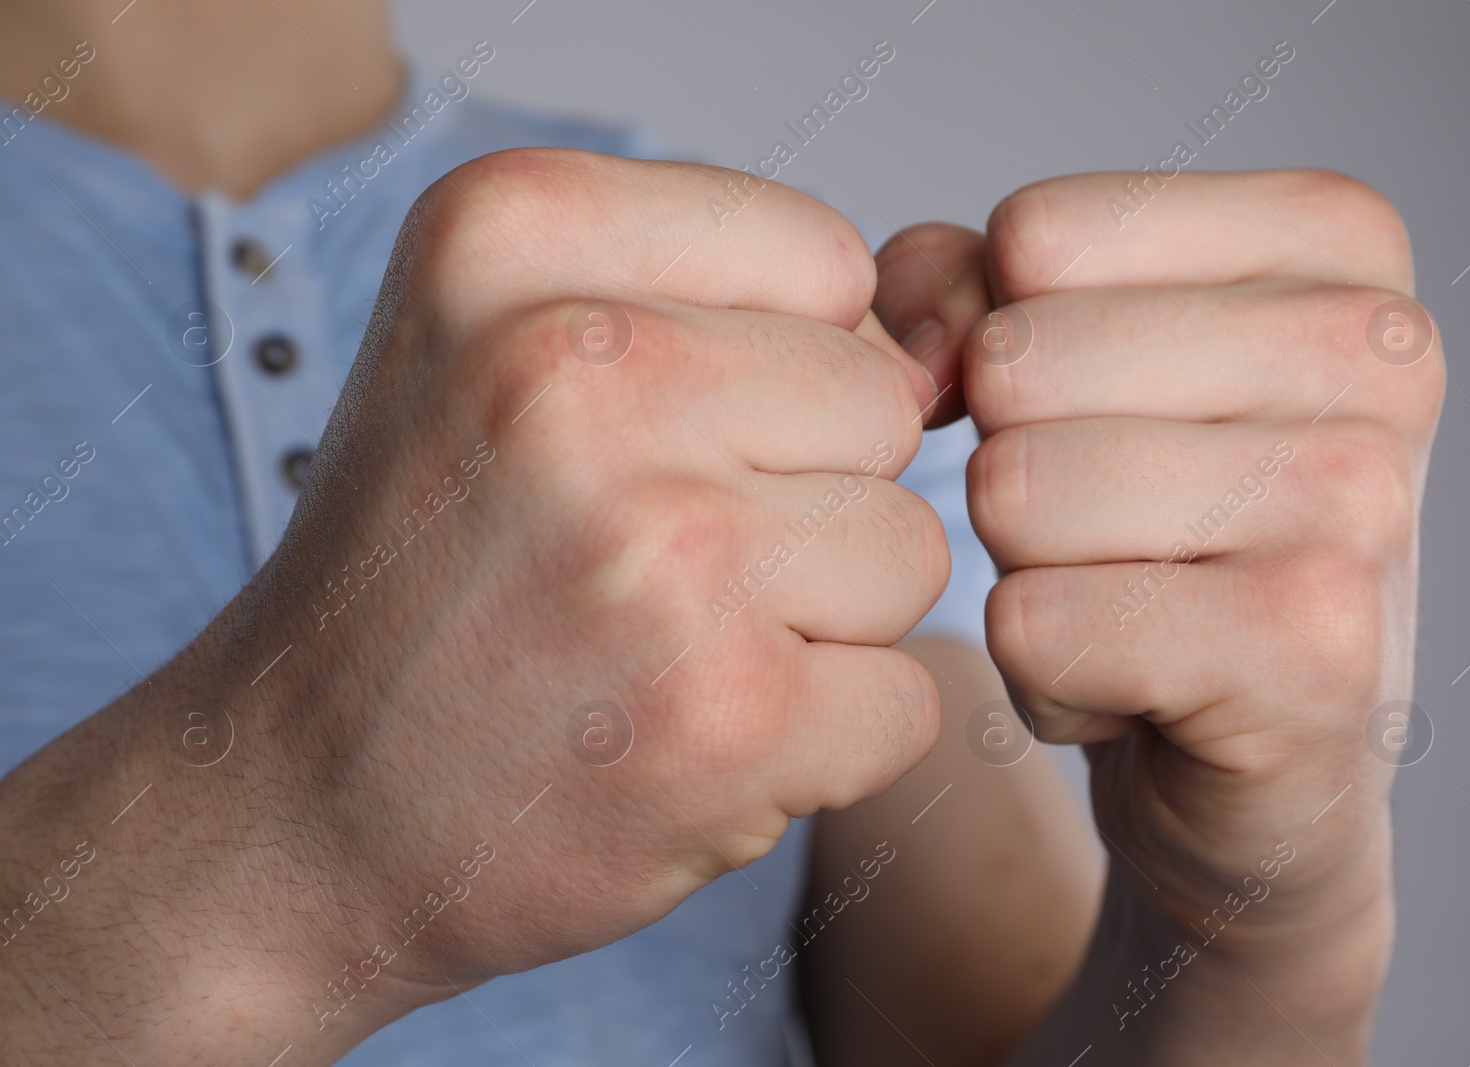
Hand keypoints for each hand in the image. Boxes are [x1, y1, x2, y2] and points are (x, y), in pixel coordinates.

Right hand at [0, 150, 949, 1062]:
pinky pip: (906, 697)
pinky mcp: (726, 718)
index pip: (825, 261)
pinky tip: (685, 747)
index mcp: (510, 234)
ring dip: (814, 623)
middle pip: (879, 404)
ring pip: (909, 551)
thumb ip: (730, 299)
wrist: (294, 808)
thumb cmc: (429, 570)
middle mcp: (574, 369)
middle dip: (799, 496)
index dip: (772, 371)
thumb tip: (952, 350)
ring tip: (658, 654)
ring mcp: (658, 550)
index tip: (649, 444)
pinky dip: (824, 741)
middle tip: (644, 569)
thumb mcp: (503, 344)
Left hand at [882, 170, 1443, 1058]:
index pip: (1038, 234)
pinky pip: (1036, 623)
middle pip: (1017, 363)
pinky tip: (1137, 689)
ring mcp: (1362, 496)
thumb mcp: (1055, 363)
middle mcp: (1379, 348)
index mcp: (1332, 240)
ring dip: (1025, 576)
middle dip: (1011, 470)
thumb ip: (961, 287)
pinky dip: (1043, 676)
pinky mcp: (1313, 646)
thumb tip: (920, 346)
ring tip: (1126, 606)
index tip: (1092, 420)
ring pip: (1016, 491)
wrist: (1263, 748)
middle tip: (1111, 537)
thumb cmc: (1155, 530)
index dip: (1001, 344)